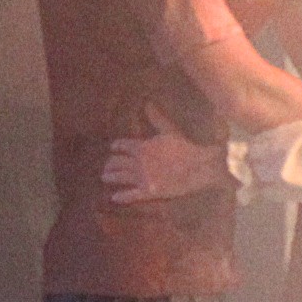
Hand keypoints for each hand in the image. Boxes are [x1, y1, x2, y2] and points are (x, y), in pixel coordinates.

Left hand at [104, 129, 230, 205]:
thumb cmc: (184, 148)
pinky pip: (130, 195)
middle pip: (118, 162)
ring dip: (110, 177)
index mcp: (141, 146)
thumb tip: (147, 104)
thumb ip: (156, 119)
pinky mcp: (148, 192)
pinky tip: (114, 197)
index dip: (116, 146)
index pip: (123, 145)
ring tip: (104, 177)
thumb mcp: (169, 130)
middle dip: (110, 164)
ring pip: (120, 177)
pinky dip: (121, 197)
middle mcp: (137, 162)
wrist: (197, 167)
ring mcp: (141, 178)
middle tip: (106, 166)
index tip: (113, 148)